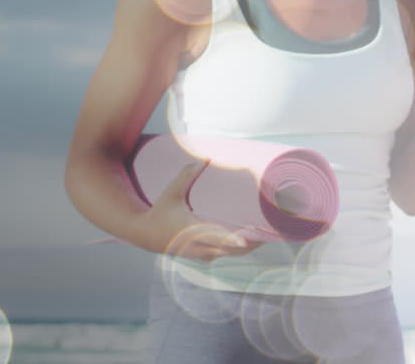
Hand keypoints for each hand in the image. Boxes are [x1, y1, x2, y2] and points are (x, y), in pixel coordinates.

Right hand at [137, 161, 265, 261]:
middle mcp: (198, 246)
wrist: (144, 234)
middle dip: (251, 243)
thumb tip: (204, 158)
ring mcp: (201, 253)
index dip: (233, 241)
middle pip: (230, 250)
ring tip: (266, 234)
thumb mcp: (171, 193)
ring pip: (230, 255)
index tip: (248, 240)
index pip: (216, 239)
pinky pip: (225, 255)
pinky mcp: (202, 256)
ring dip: (247, 248)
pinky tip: (251, 241)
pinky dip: (238, 250)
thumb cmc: (159, 212)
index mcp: (192, 231)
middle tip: (270, 231)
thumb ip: (186, 175)